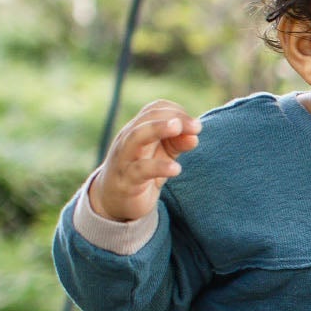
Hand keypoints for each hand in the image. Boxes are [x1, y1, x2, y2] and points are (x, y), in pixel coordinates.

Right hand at [92, 99, 200, 222]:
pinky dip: (159, 167)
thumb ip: (177, 144)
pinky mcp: (126, 180)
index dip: (176, 112)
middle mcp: (129, 139)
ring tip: (178, 129)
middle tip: (197, 126)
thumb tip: (194, 136)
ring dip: (158, 129)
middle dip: (172, 117)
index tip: (196, 126)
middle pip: (146, 119)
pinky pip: (140, 170)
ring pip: (136, 137)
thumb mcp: (162, 155)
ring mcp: (125, 158)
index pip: (154, 110)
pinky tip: (176, 168)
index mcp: (138, 130)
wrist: (113, 200)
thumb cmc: (142, 171)